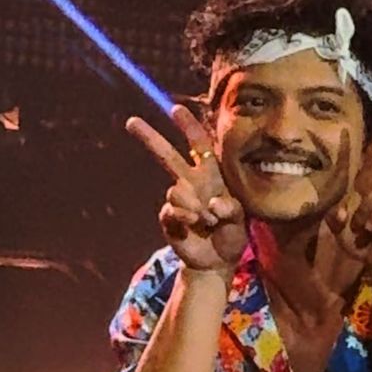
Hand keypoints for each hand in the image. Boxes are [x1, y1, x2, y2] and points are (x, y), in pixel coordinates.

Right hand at [125, 105, 246, 277]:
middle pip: (168, 155)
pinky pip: (171, 210)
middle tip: (131, 122)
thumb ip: (231, 209)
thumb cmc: (233, 234)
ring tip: (208, 221)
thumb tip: (212, 204)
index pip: (199, 145)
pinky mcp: (169, 218)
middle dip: (150, 138)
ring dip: (193, 206)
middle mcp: (192, 183)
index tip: (176, 110)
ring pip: (175, 190)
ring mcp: (178, 200)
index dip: (188, 127)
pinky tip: (195, 225)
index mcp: (211, 175)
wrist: (218, 261)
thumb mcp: (241, 220)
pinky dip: (185, 217)